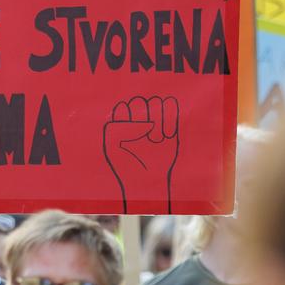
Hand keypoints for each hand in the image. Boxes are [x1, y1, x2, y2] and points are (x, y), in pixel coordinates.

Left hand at [103, 96, 179, 211]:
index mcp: (122, 122)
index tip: (128, 131)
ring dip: (157, 119)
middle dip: (143, 117)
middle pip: (142, 101)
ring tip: (155, 139)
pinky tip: (167, 136)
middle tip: (144, 136)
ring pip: (157, 103)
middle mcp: (138, 119)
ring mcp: (154, 122)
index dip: (128, 116)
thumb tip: (138, 119)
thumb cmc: (125, 165)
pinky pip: (173, 111)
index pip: (126, 105)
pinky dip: (171, 120)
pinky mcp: (170, 129)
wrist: (144, 182)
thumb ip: (115, 127)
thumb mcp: (111, 147)